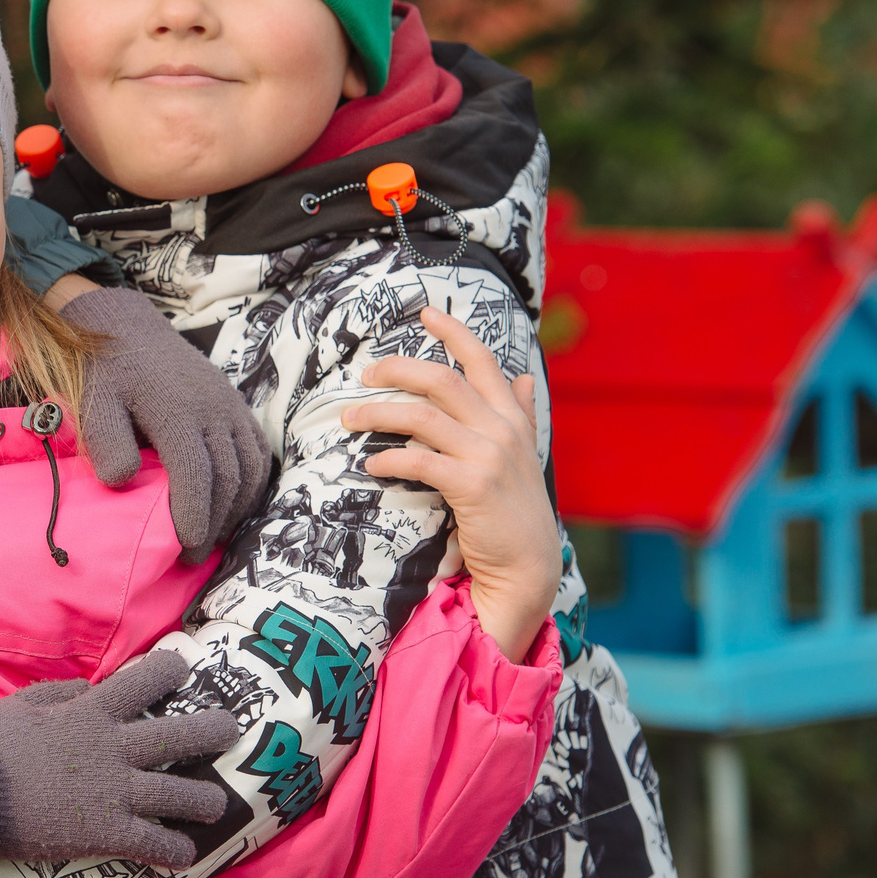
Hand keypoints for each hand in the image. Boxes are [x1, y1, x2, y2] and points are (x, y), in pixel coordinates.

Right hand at [0, 650, 237, 868]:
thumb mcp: (22, 704)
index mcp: (90, 713)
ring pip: (177, 794)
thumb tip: (85, 687)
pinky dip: (173, 850)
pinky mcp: (107, 832)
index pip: (142, 681)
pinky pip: (151, 843)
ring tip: (217, 804)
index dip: (167, 671)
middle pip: (177, 737)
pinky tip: (186, 855)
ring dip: (203, 800)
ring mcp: (114, 791)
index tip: (183, 667)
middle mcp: (113, 749)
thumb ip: (58, 693)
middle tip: (231, 728)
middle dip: (210, 731)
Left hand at [60, 284, 270, 562]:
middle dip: (213, 524)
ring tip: (212, 536)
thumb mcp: (94, 405)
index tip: (185, 548)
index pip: (196, 474)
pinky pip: (258, 451)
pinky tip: (233, 506)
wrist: (128, 328)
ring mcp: (229, 406)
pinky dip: (252, 484)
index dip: (194, 515)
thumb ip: (105, 442)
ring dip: (235, 509)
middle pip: (226, 479)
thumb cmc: (107, 374)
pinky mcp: (236, 405)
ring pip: (249, 468)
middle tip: (193, 556)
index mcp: (176, 411)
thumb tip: (122, 481)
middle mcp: (212, 409)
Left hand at [343, 306, 560, 662]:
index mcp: (511, 418)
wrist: (527, 564)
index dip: (454, 333)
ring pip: (423, 416)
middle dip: (399, 369)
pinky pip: (420, 461)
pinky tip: (371, 463)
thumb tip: (522, 377)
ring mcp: (489, 456)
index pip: (483, 362)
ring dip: (379, 412)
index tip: (426, 313)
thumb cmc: (515, 509)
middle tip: (366, 372)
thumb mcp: (524, 455)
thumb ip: (521, 414)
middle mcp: (502, 430)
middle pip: (443, 380)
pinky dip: (390, 458)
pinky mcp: (472, 485)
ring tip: (349, 417)